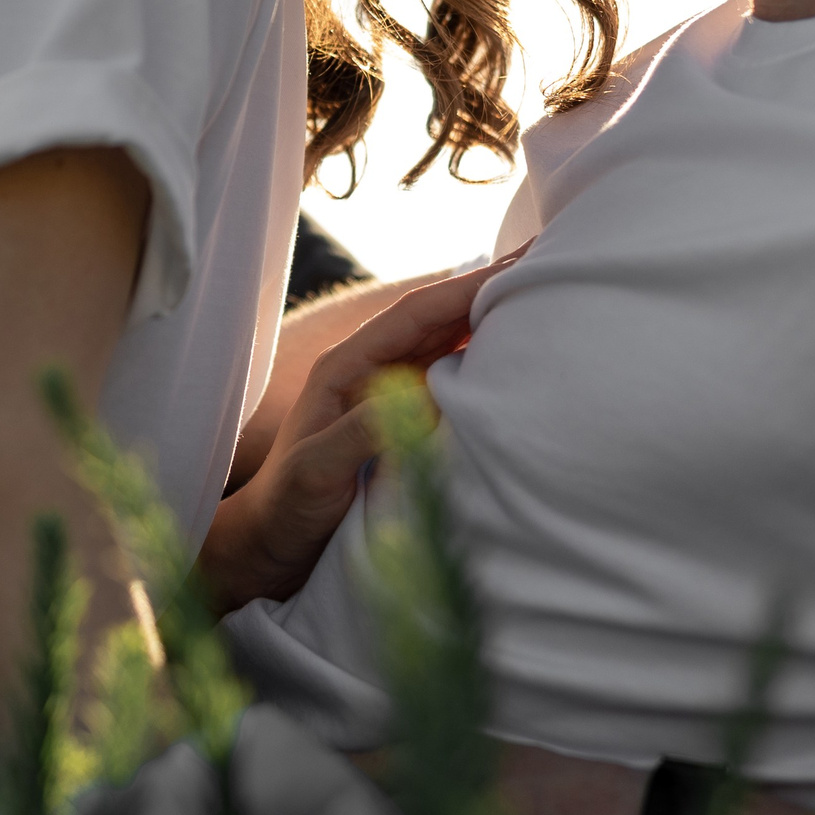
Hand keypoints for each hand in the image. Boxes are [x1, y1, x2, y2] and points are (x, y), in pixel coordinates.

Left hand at [198, 245, 526, 611]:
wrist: (268, 549)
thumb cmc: (284, 508)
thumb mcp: (316, 469)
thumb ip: (362, 431)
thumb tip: (426, 398)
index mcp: (348, 368)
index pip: (416, 316)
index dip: (466, 289)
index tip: (517, 267)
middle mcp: (372, 373)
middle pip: (438, 322)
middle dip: (488, 293)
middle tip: (546, 266)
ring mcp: (389, 399)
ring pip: (448, 349)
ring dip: (491, 325)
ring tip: (542, 302)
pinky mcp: (404, 427)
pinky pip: (451, 386)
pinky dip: (484, 369)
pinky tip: (515, 365)